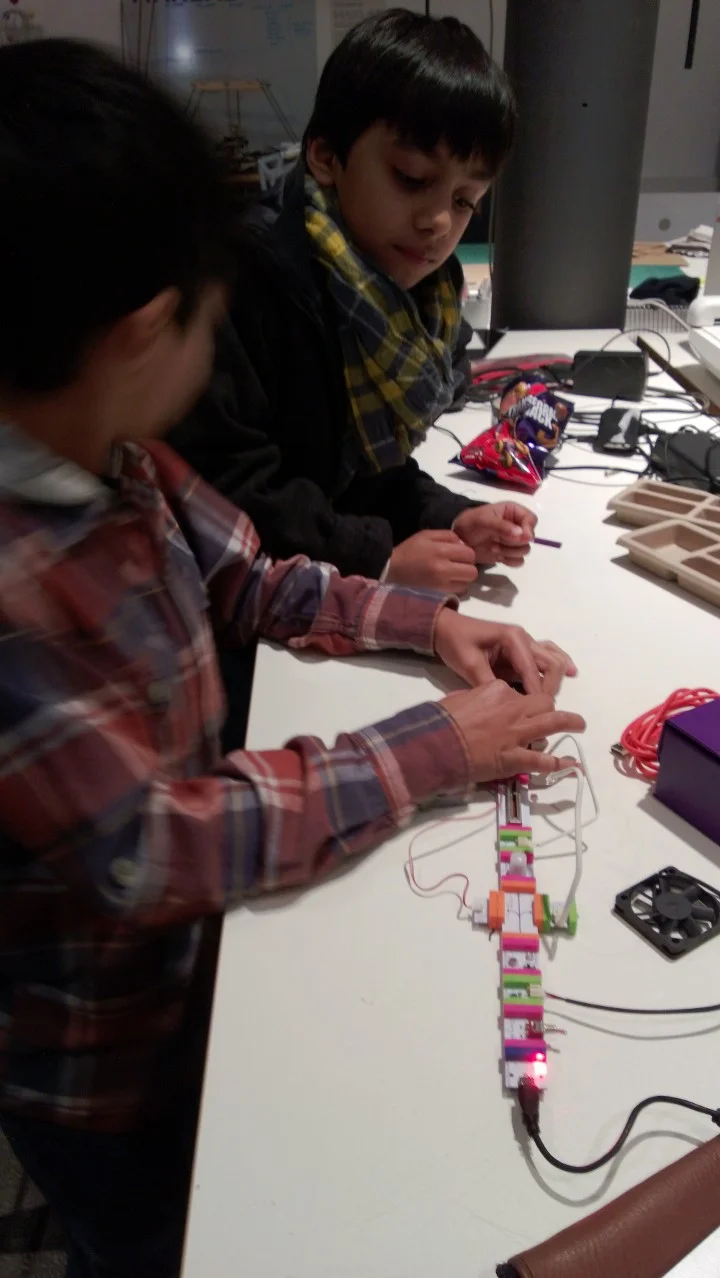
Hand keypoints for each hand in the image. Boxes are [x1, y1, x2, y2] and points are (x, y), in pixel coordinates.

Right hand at [387, 529, 477, 593]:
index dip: (466, 554)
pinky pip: (457, 593)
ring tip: (450, 576)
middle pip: (472, 571)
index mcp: (440, 551)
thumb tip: (463, 544)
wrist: (389, 571)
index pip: (470, 554)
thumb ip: (447, 536)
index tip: (458, 555)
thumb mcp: (426, 535)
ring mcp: (441, 585)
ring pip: (467, 584)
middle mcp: (443, 569)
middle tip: (457, 566)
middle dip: (467, 568)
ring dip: (462, 580)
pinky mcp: (437, 596)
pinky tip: (445, 584)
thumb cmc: (408, 551)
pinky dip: (454, 588)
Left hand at [434, 610, 576, 695]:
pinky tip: (572, 673)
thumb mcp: (469, 665)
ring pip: (553, 658)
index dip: (536, 692)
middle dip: (550, 687)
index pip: (533, 669)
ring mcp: (525, 642)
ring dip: (556, 678)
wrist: (445, 629)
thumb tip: (507, 705)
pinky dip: (560, 663)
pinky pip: (547, 655)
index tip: (537, 712)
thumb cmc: (456, 643)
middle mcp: (524, 638)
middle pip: (551, 663)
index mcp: (512, 638)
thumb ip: (488, 683)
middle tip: (542, 708)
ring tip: (553, 699)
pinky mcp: (522, 650)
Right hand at [440, 682, 585, 781]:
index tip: (517, 709)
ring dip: (571, 722)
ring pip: (552, 723)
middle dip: (549, 708)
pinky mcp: (515, 757)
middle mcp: (512, 708)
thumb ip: (472, 698)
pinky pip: (543, 761)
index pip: (518, 692)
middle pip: (542, 703)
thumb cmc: (440, 721)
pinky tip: (571, 765)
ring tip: (580, 725)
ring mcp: (516, 733)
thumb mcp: (456, 699)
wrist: (435, 743)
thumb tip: (472, 700)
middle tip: (554, 715)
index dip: (520, 702)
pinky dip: (559, 763)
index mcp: (496, 691)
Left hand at [453, 502, 536, 567]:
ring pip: (525, 550)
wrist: (458, 540)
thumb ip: (502, 526)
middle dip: (514, 542)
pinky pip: (519, 561)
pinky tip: (497, 557)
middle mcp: (516, 526)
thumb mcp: (483, 520)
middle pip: (529, 538)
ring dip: (509, 552)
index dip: (528, 529)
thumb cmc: (470, 524)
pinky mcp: (508, 555)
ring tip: (493, 548)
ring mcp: (513, 542)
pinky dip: (509, 561)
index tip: (520, 537)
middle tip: (497, 541)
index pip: (531, 519)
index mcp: (513, 512)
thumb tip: (522, 535)